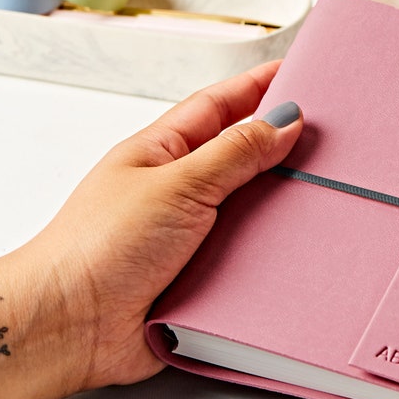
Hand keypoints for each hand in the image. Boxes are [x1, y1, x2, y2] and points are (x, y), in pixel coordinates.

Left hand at [0, 61, 301, 398]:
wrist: (70, 326)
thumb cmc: (100, 247)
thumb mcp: (176, 185)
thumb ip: (234, 153)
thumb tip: (283, 122)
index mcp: (164, 151)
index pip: (220, 106)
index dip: (258, 86)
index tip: (298, 72)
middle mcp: (180, 189)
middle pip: (241, 156)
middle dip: (281, 146)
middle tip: (328, 137)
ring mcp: (192, 232)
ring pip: (250, 208)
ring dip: (281, 204)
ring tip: (324, 193)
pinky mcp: (202, 275)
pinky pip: (249, 256)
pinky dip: (273, 252)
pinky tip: (300, 249)